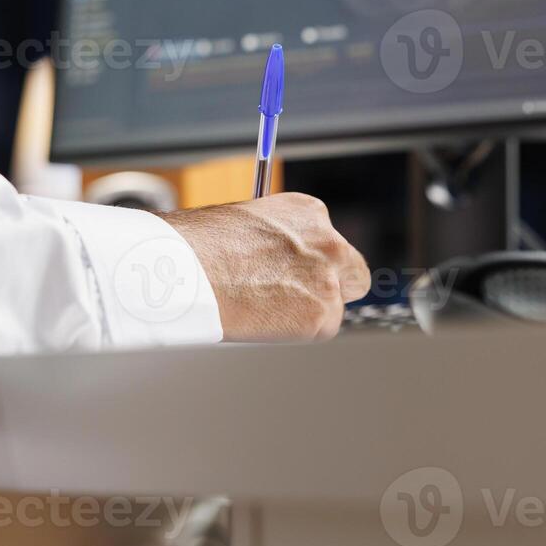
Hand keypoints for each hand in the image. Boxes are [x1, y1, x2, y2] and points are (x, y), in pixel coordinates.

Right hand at [160, 193, 371, 340]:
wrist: (192, 271)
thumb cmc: (204, 244)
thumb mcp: (249, 221)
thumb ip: (278, 239)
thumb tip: (278, 259)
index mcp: (309, 212)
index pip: (330, 241)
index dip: (312, 261)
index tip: (297, 272)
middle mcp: (327, 242)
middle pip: (353, 272)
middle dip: (334, 285)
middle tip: (303, 297)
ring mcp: (327, 280)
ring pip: (336, 305)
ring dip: (311, 312)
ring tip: (270, 311)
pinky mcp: (321, 316)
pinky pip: (320, 330)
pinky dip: (299, 333)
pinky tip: (267, 322)